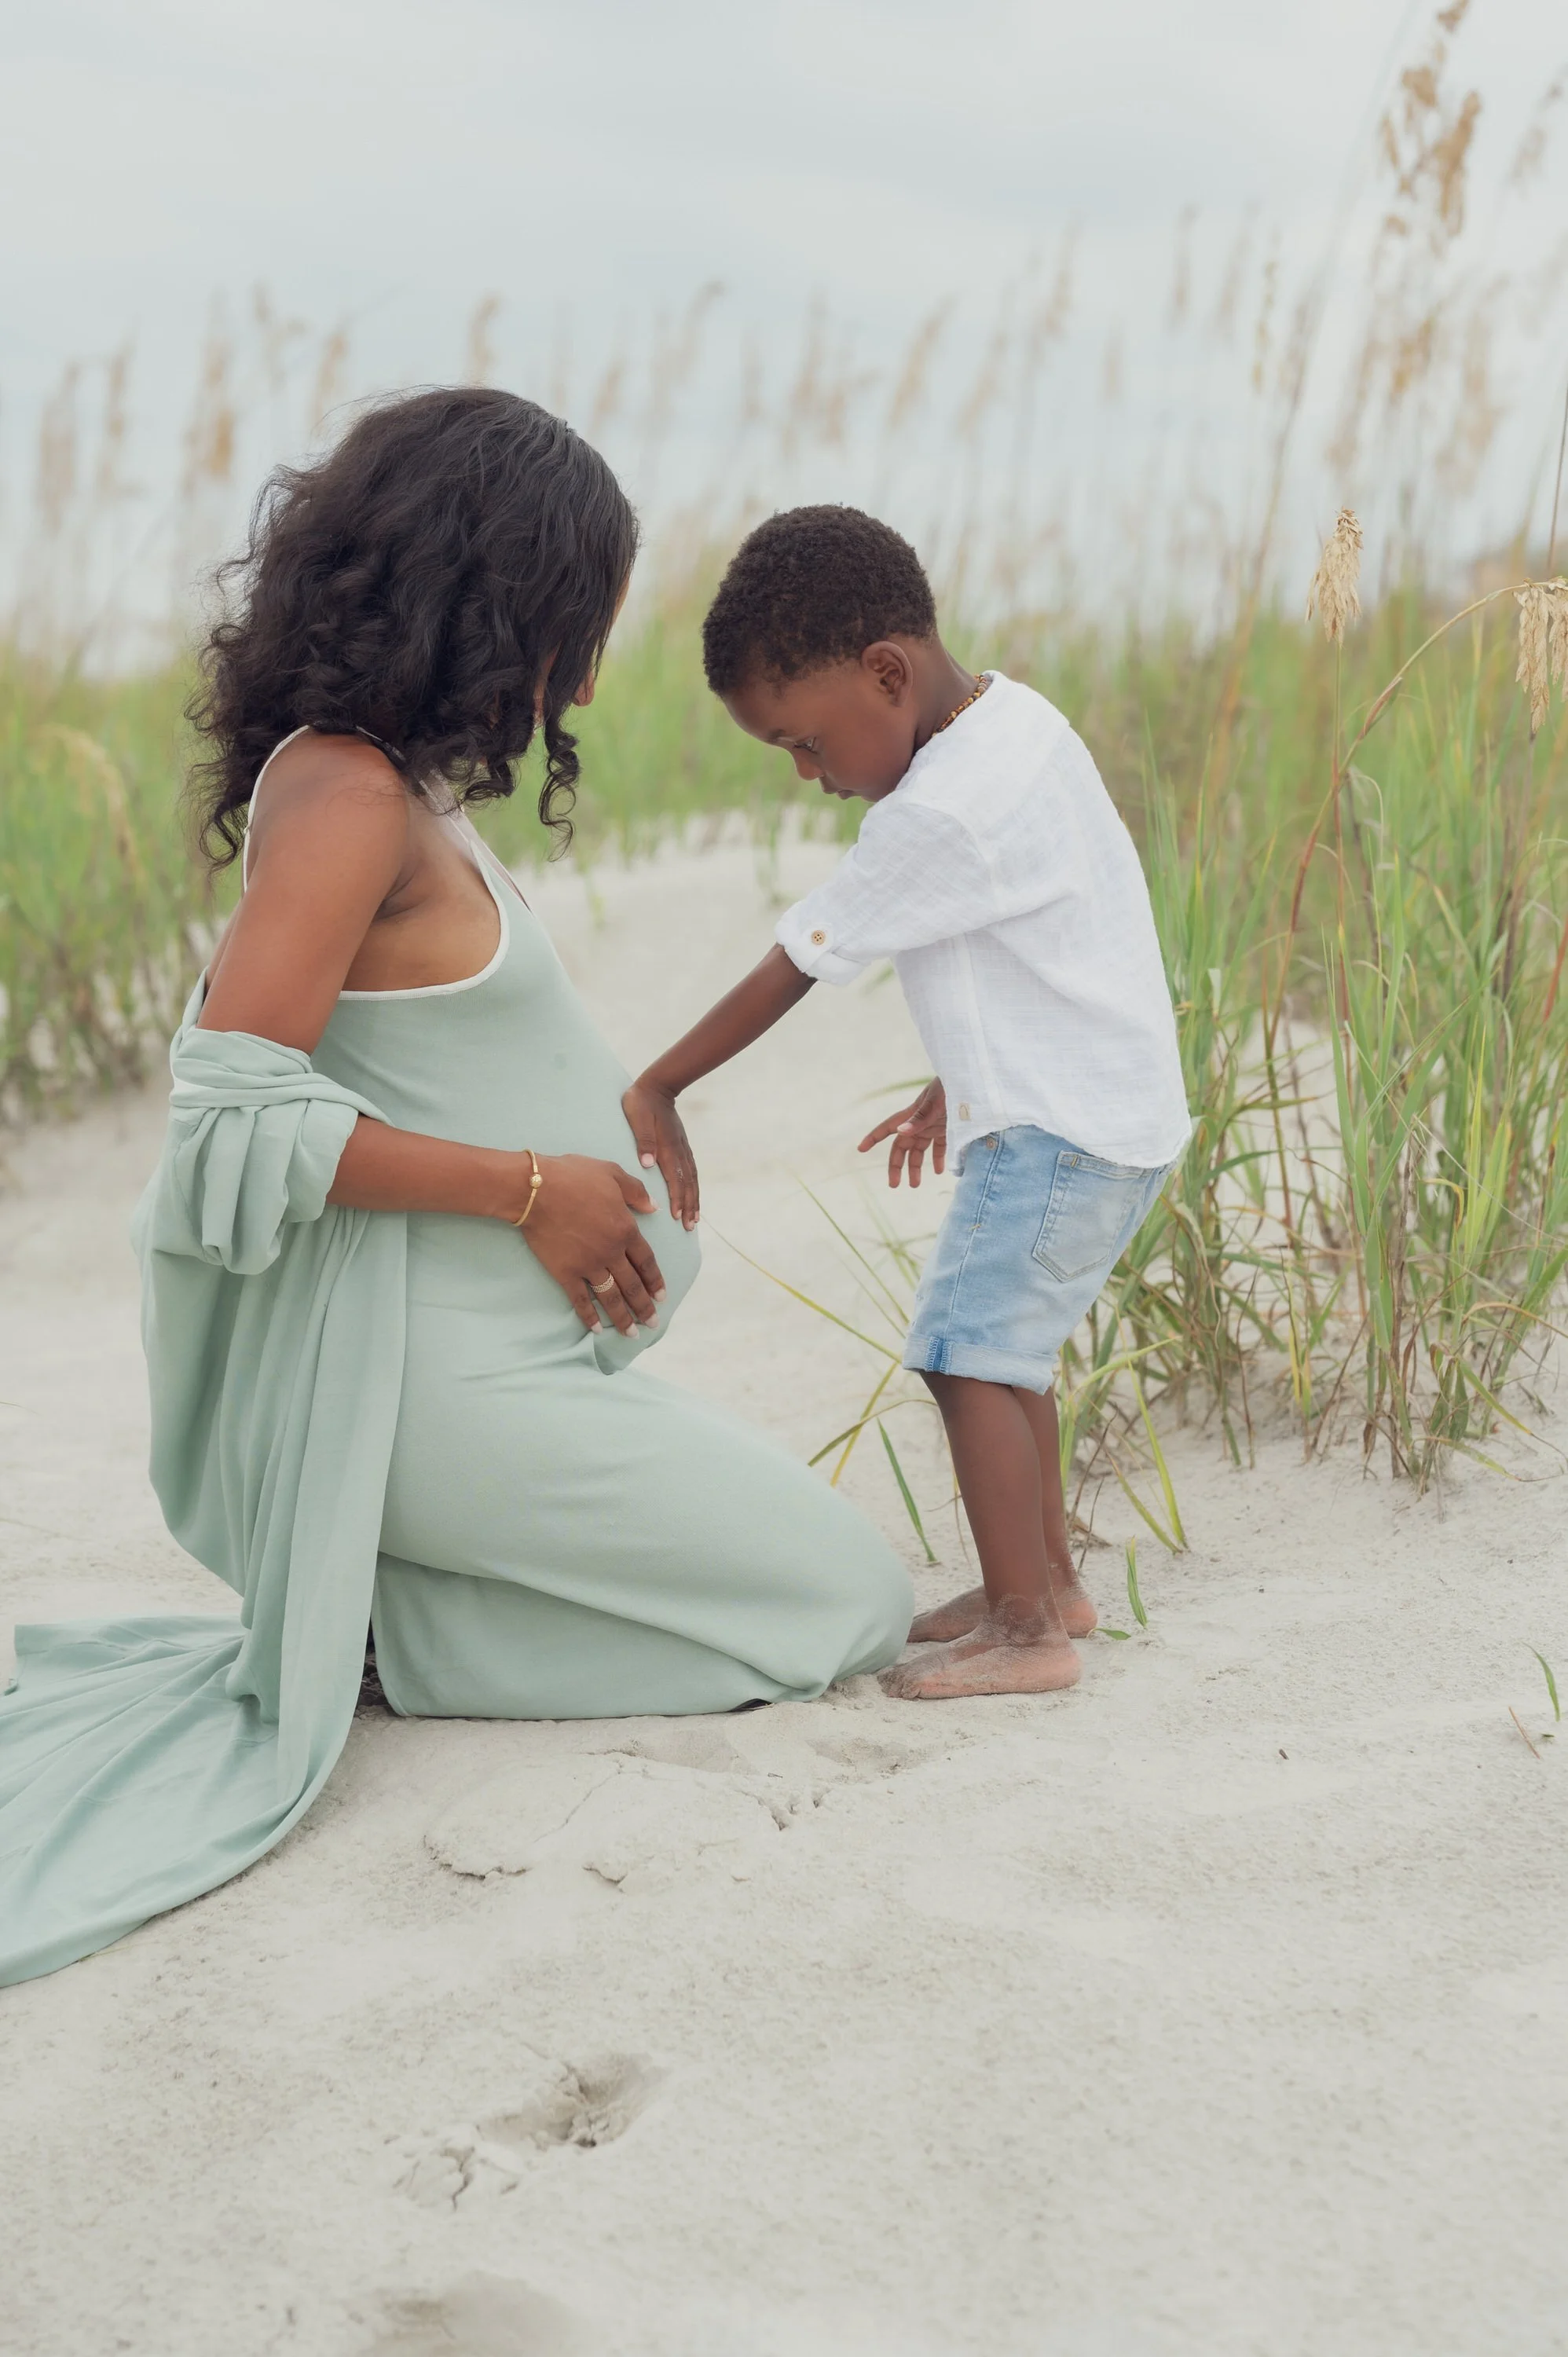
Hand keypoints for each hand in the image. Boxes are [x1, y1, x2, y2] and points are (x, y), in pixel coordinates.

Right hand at [514, 1153, 666, 1336]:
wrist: (536, 1190)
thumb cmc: (574, 1176)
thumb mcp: (612, 1173)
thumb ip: (636, 1192)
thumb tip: (654, 1208)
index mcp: (625, 1229)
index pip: (646, 1261)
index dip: (655, 1280)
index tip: (662, 1296)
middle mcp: (611, 1252)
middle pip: (632, 1285)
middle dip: (644, 1306)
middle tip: (652, 1323)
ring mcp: (588, 1265)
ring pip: (611, 1297)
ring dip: (623, 1317)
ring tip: (631, 1334)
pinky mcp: (565, 1273)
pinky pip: (580, 1300)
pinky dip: (589, 1316)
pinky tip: (596, 1329)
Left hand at [622, 1075, 699, 1229]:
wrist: (657, 1086)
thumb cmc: (641, 1103)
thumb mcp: (637, 1118)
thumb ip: (643, 1140)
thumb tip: (648, 1163)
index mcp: (667, 1147)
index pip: (674, 1178)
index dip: (676, 1199)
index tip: (676, 1217)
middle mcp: (678, 1151)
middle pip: (687, 1184)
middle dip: (688, 1206)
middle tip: (689, 1227)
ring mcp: (682, 1149)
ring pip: (691, 1179)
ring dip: (693, 1200)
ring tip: (694, 1219)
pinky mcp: (682, 1147)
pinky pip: (691, 1171)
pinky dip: (694, 1187)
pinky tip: (693, 1195)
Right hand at [857, 1079, 946, 1187]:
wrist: (971, 1080)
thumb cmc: (951, 1087)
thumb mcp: (936, 1103)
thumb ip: (920, 1118)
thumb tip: (900, 1132)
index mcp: (912, 1115)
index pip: (888, 1127)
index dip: (873, 1137)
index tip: (861, 1149)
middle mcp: (919, 1122)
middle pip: (902, 1146)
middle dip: (896, 1165)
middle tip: (894, 1185)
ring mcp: (932, 1126)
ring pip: (919, 1151)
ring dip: (915, 1167)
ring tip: (915, 1185)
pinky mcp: (947, 1129)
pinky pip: (939, 1147)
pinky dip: (938, 1159)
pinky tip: (940, 1171)